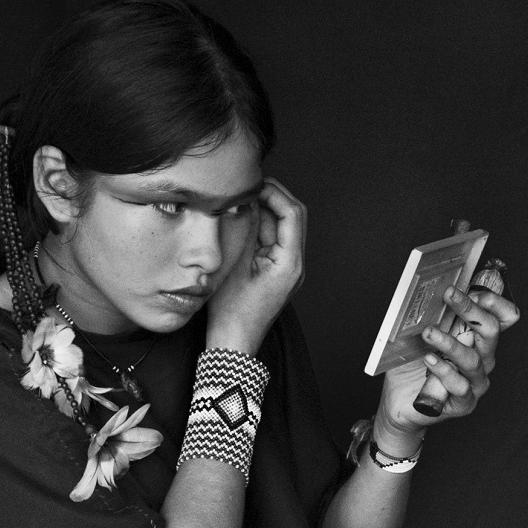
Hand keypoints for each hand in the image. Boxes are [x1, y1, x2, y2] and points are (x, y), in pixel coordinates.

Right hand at [206, 179, 306, 356]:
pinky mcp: (277, 272)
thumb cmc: (232, 314)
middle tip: (247, 188)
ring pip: (282, 227)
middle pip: (292, 217)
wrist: (232, 343)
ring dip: (264, 212)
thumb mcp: (235, 263)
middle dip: (272, 198)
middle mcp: (295, 265)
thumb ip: (246, 228)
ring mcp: (287, 269)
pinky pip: (273, 241)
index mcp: (290, 263)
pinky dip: (260, 228)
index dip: (274, 192)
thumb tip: (247, 200)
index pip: (293, 213)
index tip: (252, 185)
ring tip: (240, 205)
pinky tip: (242, 224)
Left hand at [377, 283, 520, 443]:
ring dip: (450, 343)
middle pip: (491, 330)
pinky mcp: (465, 402)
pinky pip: (459, 385)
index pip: (503, 316)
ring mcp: (476, 381)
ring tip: (429, 333)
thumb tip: (428, 291)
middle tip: (448, 295)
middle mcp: (483, 358)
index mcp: (479, 338)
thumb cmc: (413, 367)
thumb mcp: (423, 335)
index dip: (494, 302)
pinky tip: (429, 360)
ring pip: (473, 359)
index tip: (472, 290)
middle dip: (470, 309)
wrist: (401, 403)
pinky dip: (443, 371)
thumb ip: (433, 316)